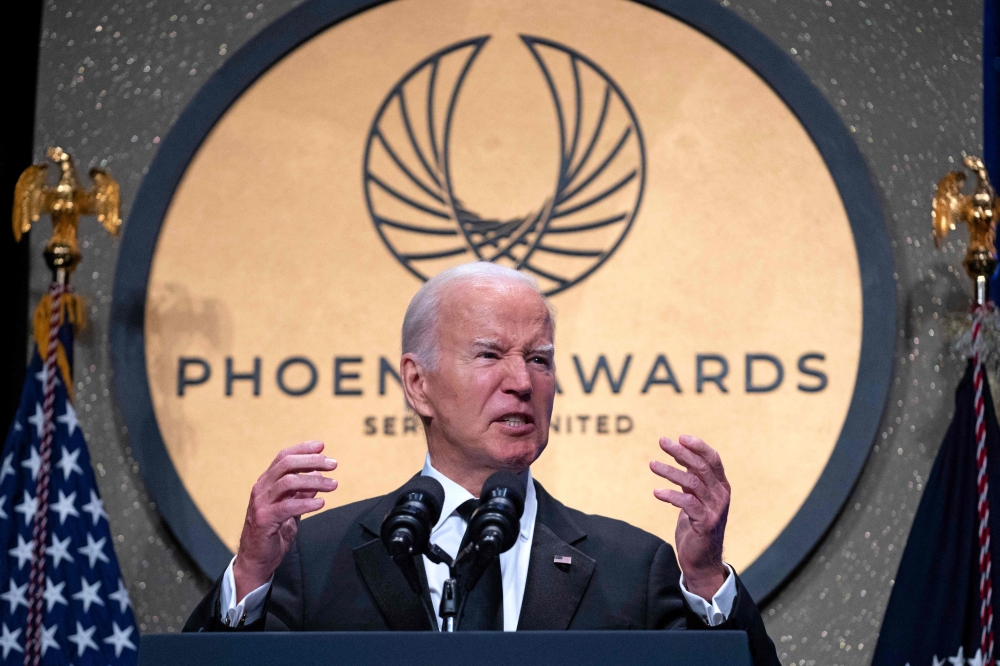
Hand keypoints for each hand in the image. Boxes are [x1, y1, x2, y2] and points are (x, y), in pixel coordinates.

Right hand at [233, 441, 336, 599]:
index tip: (322, 446)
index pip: (283, 457)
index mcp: (266, 482)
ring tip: (333, 485)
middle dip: (312, 461)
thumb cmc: (273, 532)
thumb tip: (318, 476)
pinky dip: (306, 503)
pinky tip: (321, 504)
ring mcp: (261, 504)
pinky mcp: (264, 520)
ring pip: (288, 482)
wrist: (257, 559)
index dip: (303, 449)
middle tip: (333, 465)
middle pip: (286, 464)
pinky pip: (287, 506)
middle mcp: (261, 489)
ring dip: (314, 481)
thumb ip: (302, 492)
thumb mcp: (291, 508)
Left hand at [650, 435, 730, 600]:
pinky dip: (671, 495)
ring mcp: (714, 509)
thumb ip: (691, 478)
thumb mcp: (695, 497)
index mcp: (721, 486)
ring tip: (652, 464)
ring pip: (692, 482)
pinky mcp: (704, 523)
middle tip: (662, 442)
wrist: (702, 560)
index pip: (713, 460)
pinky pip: (687, 503)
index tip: (681, 437)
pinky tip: (656, 492)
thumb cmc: (696, 525)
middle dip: (681, 452)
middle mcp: (721, 495)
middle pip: (701, 467)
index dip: (698, 446)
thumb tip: (679, 453)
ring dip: (670, 471)